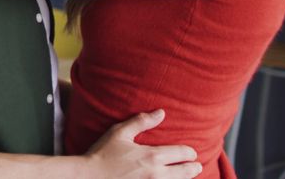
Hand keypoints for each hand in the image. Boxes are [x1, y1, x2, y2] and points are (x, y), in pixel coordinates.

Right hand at [83, 110, 201, 177]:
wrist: (88, 177)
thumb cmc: (102, 154)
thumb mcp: (119, 133)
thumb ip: (141, 121)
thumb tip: (161, 112)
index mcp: (152, 156)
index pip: (182, 153)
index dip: (189, 153)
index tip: (190, 153)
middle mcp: (156, 174)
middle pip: (186, 172)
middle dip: (193, 168)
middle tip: (196, 167)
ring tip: (186, 176)